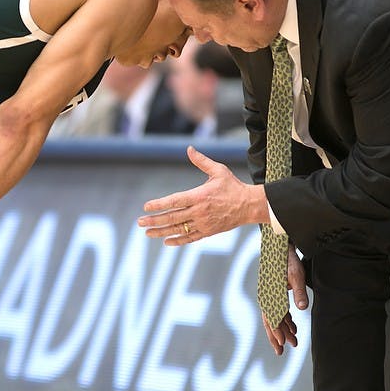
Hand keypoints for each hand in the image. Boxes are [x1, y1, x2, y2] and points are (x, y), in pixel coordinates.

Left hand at [138, 146, 267, 244]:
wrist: (249, 206)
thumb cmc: (233, 186)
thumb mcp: (218, 171)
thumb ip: (201, 161)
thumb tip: (189, 149)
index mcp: (199, 196)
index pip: (174, 201)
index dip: (159, 204)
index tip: (146, 207)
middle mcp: (199, 212)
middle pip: (172, 218)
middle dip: (154, 220)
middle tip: (140, 222)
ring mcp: (203, 224)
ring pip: (179, 230)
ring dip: (161, 232)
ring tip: (148, 233)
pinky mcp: (208, 232)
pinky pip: (190, 238)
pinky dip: (178, 240)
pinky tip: (166, 241)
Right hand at [264, 247, 309, 354]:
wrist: (281, 245)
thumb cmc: (289, 259)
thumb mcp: (297, 275)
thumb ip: (299, 292)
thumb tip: (302, 309)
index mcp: (270, 293)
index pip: (272, 317)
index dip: (276, 331)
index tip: (283, 344)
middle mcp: (267, 296)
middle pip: (270, 321)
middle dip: (276, 337)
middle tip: (281, 352)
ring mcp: (270, 295)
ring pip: (275, 317)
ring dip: (283, 329)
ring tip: (293, 342)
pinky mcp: (275, 292)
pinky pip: (279, 310)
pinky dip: (285, 320)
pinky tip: (294, 327)